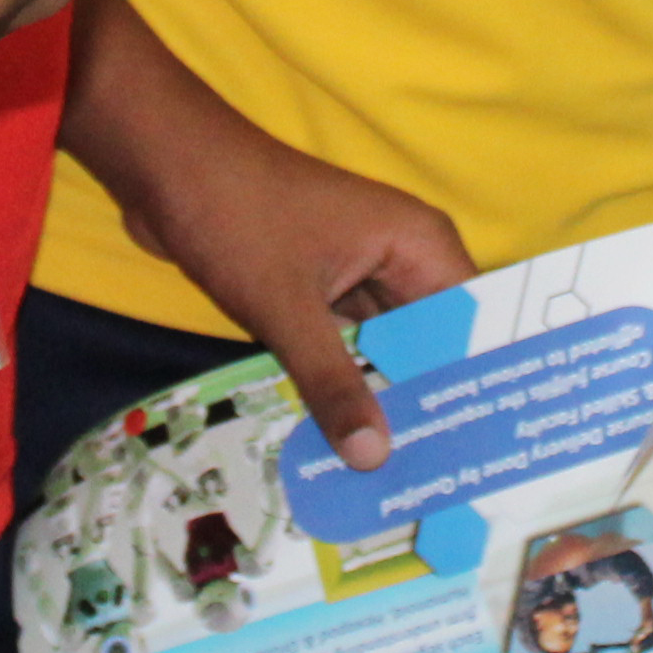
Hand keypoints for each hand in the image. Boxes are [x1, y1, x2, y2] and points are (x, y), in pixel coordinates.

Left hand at [119, 130, 477, 469]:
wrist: (165, 165)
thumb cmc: (237, 217)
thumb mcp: (286, 309)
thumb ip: (332, 384)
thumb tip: (375, 459)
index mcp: (419, 245)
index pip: (473, 326)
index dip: (479, 388)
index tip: (487, 456)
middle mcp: (403, 258)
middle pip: (432, 344)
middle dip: (428, 408)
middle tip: (441, 486)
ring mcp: (360, 273)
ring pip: (386, 350)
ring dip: (382, 402)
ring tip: (400, 482)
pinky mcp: (321, 289)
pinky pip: (346, 346)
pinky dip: (343, 385)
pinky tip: (344, 443)